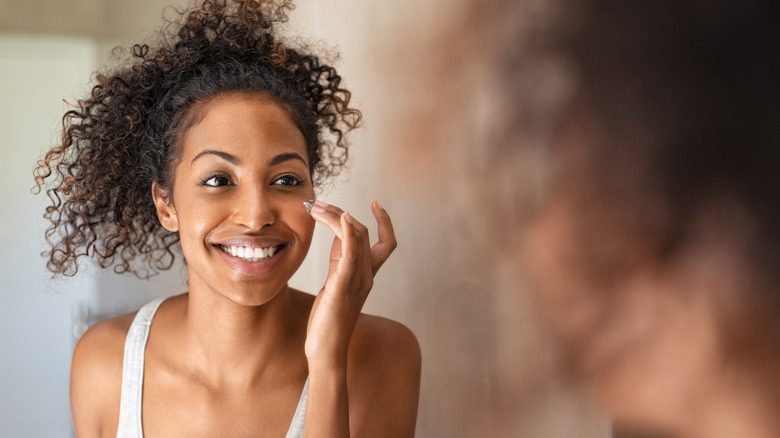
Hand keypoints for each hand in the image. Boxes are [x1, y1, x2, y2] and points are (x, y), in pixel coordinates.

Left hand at [305, 200, 396, 367]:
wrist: (326, 349)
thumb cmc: (328, 320)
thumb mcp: (335, 283)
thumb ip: (339, 260)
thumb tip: (337, 234)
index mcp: (367, 275)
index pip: (386, 243)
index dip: (385, 221)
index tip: (376, 202)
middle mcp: (366, 275)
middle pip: (363, 232)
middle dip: (341, 212)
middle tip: (317, 204)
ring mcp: (357, 280)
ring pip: (356, 237)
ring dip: (337, 216)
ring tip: (316, 207)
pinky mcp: (343, 285)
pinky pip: (350, 253)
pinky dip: (347, 232)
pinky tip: (342, 217)